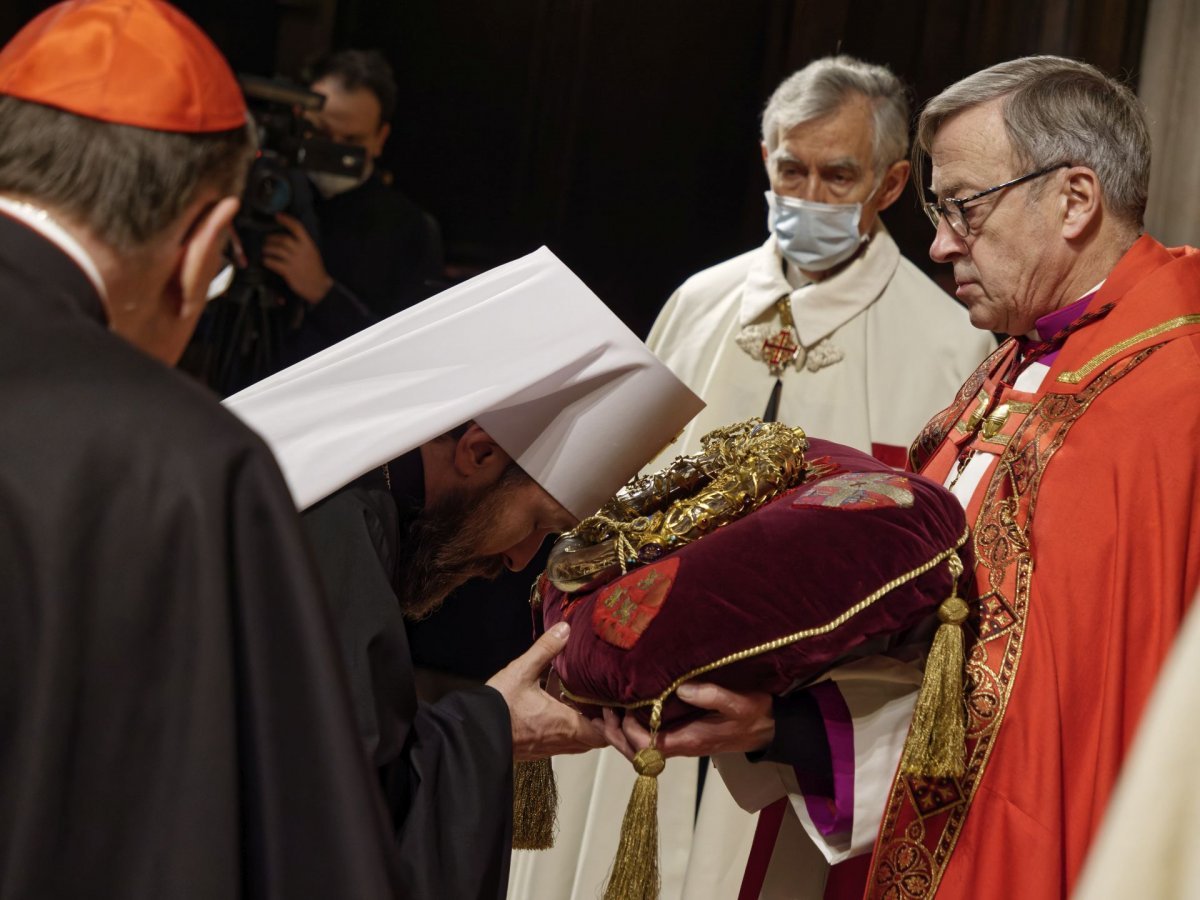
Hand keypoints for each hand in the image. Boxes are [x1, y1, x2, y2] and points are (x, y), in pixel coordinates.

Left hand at [262, 212, 332, 302]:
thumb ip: (302, 244)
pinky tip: (266, 261)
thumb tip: (288, 236)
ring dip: (268, 249)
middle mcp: (301, 251)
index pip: (297, 228)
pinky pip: (274, 263)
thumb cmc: (314, 269)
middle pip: (283, 239)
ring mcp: (294, 261)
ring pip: (276, 250)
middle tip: (267, 240)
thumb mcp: (312, 253)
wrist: (319, 287)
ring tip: (265, 250)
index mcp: (308, 245)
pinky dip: (267, 261)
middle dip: (272, 238)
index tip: (277, 216)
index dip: (286, 220)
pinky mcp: (288, 271)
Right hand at [486, 622, 605, 760]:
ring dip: (581, 727)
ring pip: (575, 743)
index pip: (603, 734)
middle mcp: (559, 741)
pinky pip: (559, 744)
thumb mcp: (523, 671)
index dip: (612, 722)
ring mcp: (546, 749)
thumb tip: (565, 629)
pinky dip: (564, 730)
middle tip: (598, 701)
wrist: (471, 733)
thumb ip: (546, 649)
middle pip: (592, 741)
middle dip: (600, 724)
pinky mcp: (533, 751)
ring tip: (578, 703)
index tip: (610, 703)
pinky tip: (553, 709)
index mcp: (564, 724)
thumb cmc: (498, 705)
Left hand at [607, 682, 774, 760]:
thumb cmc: (753, 715)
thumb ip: (711, 696)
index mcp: (688, 741)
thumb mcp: (738, 703)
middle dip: (616, 735)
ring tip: (606, 710)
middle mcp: (679, 745)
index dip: (630, 731)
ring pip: (639, 748)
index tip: (625, 707)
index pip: (648, 747)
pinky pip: (647, 739)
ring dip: (619, 733)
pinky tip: (622, 710)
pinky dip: (630, 729)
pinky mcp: (679, 734)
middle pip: (636, 753)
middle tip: (603, 711)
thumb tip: (681, 688)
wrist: (767, 727)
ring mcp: (678, 741)